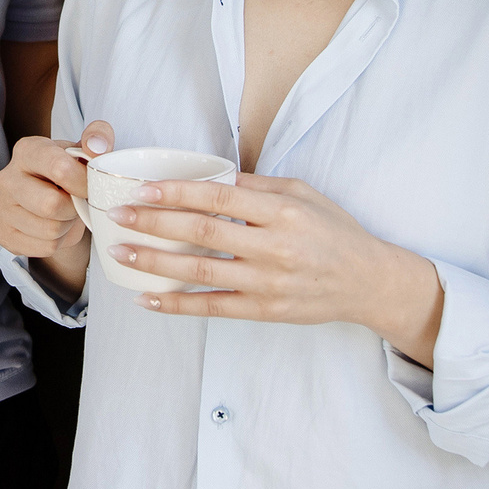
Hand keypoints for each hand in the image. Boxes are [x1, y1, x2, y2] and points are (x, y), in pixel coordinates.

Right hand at [0, 121, 112, 300]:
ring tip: (66, 214)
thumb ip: (97, 138)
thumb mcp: (85, 151)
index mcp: (27, 150)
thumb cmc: (68, 173)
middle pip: (51, 205)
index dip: (84, 183)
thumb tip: (97, 147)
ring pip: (50, 230)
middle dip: (73, 208)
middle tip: (77, 203)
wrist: (51, 201)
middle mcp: (6, 177)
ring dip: (67, 226)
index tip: (89, 186)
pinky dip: (58, 242)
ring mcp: (0, 208)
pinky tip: (55, 227)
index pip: (60, 169)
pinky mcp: (2, 234)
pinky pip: (44, 247)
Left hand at [104, 173, 445, 361]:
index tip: (144, 189)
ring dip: (156, 263)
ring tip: (121, 253)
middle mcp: (272, 247)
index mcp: (281, 211)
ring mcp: (267, 282)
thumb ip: (256, 186)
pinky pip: (212, 308)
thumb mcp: (302, 193)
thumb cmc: (334, 231)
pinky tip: (147, 298)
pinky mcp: (264, 310)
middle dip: (155, 224)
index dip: (176, 193)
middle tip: (120, 216)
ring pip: (201, 273)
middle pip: (202, 234)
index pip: (218, 199)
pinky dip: (177, 304)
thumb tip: (209, 177)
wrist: (368, 282)